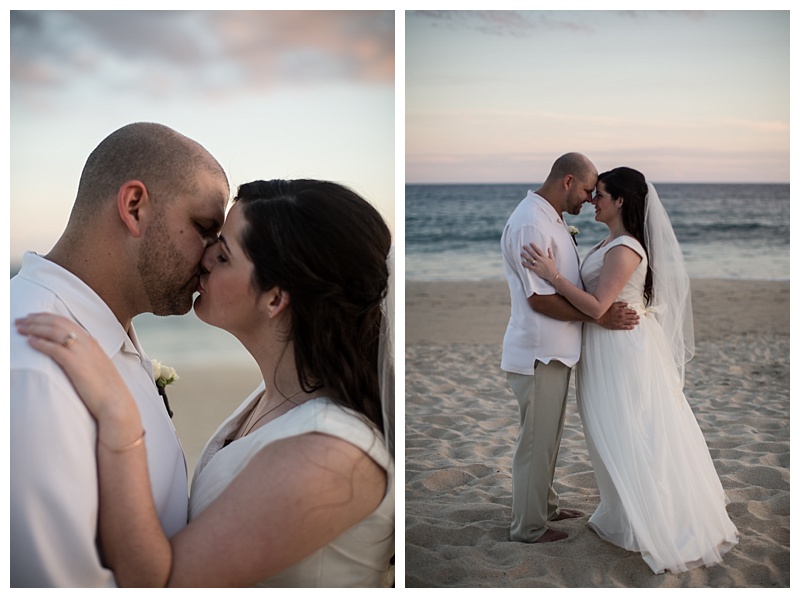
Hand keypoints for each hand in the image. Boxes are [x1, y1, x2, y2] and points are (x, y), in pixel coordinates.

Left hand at [15, 313, 139, 429]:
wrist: (115, 401)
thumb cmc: (106, 388)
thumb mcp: (97, 365)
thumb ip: (87, 355)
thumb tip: (78, 351)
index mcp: (92, 342)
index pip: (66, 321)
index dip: (46, 317)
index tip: (32, 317)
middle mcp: (87, 343)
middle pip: (58, 323)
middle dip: (36, 319)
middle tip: (20, 320)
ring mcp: (82, 352)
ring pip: (55, 332)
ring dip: (34, 328)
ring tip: (20, 328)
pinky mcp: (76, 364)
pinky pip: (55, 349)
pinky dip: (41, 343)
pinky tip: (30, 341)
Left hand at [521, 243, 556, 282]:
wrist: (552, 275)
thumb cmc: (552, 267)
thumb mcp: (552, 259)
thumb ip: (550, 253)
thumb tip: (549, 247)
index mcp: (544, 257)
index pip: (538, 250)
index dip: (534, 246)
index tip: (531, 243)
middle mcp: (540, 260)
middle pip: (532, 253)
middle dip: (528, 249)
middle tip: (524, 246)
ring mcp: (537, 264)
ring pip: (530, 259)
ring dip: (525, 256)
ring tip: (521, 253)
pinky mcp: (535, 269)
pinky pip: (529, 266)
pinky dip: (525, 264)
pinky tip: (522, 263)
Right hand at [597, 302, 638, 329]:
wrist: (600, 317)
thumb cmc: (606, 310)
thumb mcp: (613, 304)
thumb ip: (621, 304)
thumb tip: (627, 304)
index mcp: (621, 311)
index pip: (630, 311)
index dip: (633, 312)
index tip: (636, 312)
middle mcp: (622, 317)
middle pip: (631, 317)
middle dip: (635, 317)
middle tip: (639, 317)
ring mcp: (620, 322)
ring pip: (629, 322)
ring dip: (634, 322)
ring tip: (638, 322)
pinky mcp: (617, 326)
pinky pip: (625, 327)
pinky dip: (629, 327)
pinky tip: (632, 327)